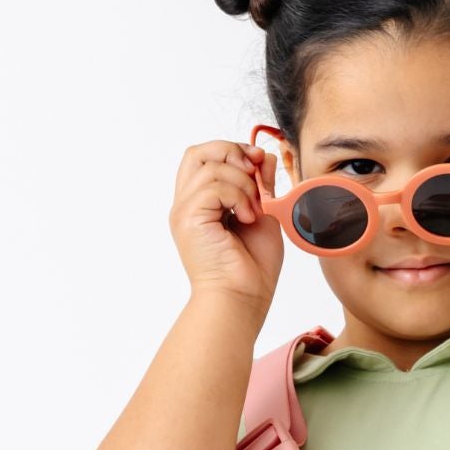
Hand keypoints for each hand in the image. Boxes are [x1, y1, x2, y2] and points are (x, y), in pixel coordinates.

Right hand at [170, 139, 284, 306]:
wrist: (243, 299)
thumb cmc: (252, 269)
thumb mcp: (263, 214)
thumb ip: (261, 184)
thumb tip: (264, 156)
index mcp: (201, 204)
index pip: (206, 158)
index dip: (233, 151)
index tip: (260, 162)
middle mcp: (187, 205)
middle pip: (198, 153)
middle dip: (232, 153)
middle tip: (255, 174)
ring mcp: (184, 212)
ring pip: (210, 167)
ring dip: (242, 183)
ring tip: (254, 211)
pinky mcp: (188, 219)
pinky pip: (213, 186)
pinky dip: (238, 196)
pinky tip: (247, 218)